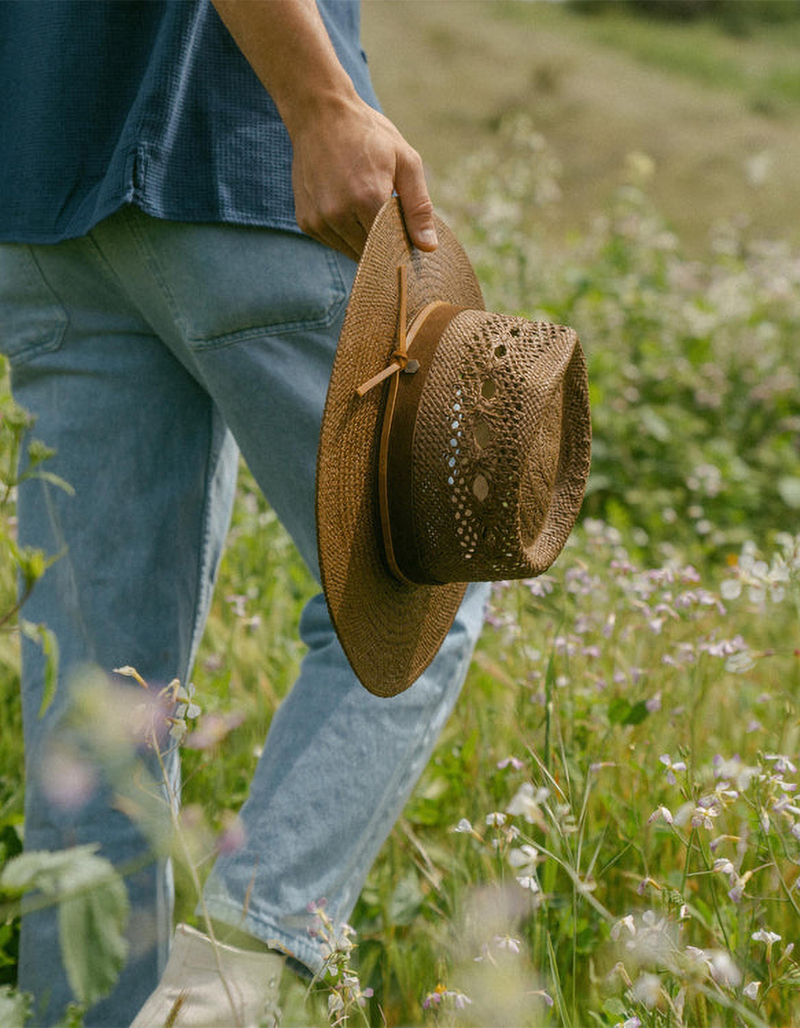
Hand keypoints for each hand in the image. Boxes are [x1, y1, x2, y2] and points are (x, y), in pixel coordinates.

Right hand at [210, 0, 436, 260]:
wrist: (320, 114)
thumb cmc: (368, 135)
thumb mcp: (405, 161)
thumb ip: (419, 207)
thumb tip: (428, 247)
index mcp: (367, 198)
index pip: (392, 246)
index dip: (403, 246)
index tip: (410, 241)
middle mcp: (338, 214)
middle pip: (372, 253)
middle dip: (385, 246)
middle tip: (393, 225)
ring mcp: (319, 220)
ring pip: (352, 252)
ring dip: (365, 242)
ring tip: (369, 212)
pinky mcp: (307, 223)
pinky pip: (334, 243)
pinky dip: (346, 235)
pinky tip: (350, 210)